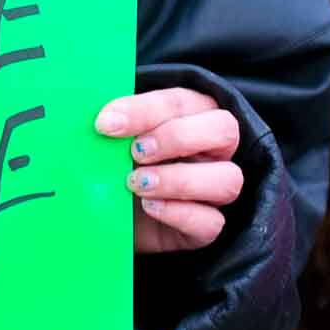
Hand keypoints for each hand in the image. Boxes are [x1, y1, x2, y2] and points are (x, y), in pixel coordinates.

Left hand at [97, 88, 243, 253]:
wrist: (109, 216)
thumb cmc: (116, 165)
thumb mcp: (114, 142)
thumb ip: (114, 126)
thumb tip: (101, 120)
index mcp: (193, 114)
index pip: (181, 102)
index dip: (144, 110)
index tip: (106, 124)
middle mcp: (214, 149)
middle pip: (224, 130)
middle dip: (177, 137)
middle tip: (135, 152)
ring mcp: (215, 189)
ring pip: (228, 179)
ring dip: (179, 180)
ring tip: (136, 183)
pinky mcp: (207, 226)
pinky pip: (212, 222)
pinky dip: (180, 214)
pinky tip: (149, 206)